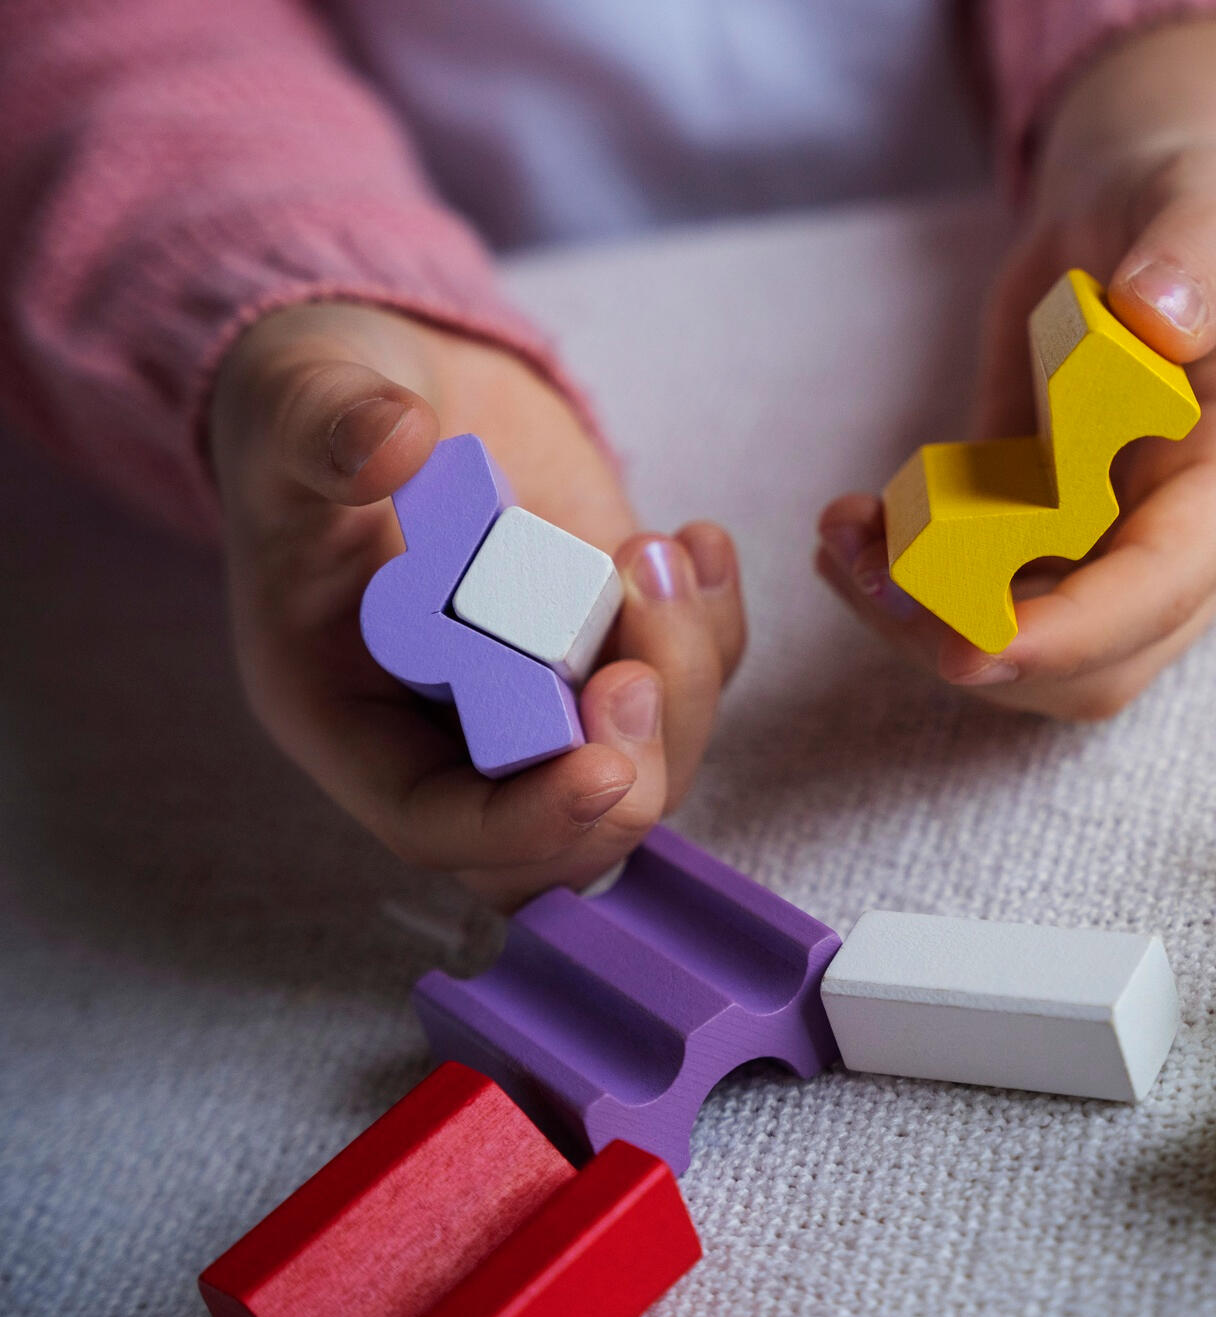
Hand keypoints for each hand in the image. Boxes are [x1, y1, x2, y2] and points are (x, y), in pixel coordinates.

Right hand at [208, 302, 745, 908]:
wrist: (391, 377)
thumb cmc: (315, 410)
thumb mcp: (296, 401)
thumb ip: (326, 428)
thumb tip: (394, 440)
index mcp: (347, 714)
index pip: (439, 824)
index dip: (526, 822)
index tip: (601, 769)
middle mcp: (450, 729)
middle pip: (565, 832)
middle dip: (630, 764)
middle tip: (640, 668)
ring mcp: (543, 692)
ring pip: (649, 760)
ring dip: (682, 678)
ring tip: (659, 555)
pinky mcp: (608, 642)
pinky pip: (688, 683)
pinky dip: (712, 628)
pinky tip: (698, 543)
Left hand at [816, 20, 1215, 718]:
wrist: (1139, 218)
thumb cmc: (1186, 205)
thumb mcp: (1206, 203)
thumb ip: (1199, 255)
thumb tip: (1158, 316)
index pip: (1167, 584)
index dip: (1075, 628)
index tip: (973, 645)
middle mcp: (1194, 538)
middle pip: (1097, 661)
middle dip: (978, 645)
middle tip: (869, 581)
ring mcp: (1119, 552)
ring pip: (1026, 650)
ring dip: (923, 623)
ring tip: (842, 542)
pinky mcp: (1048, 545)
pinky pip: (978, 601)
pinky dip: (908, 586)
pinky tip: (850, 530)